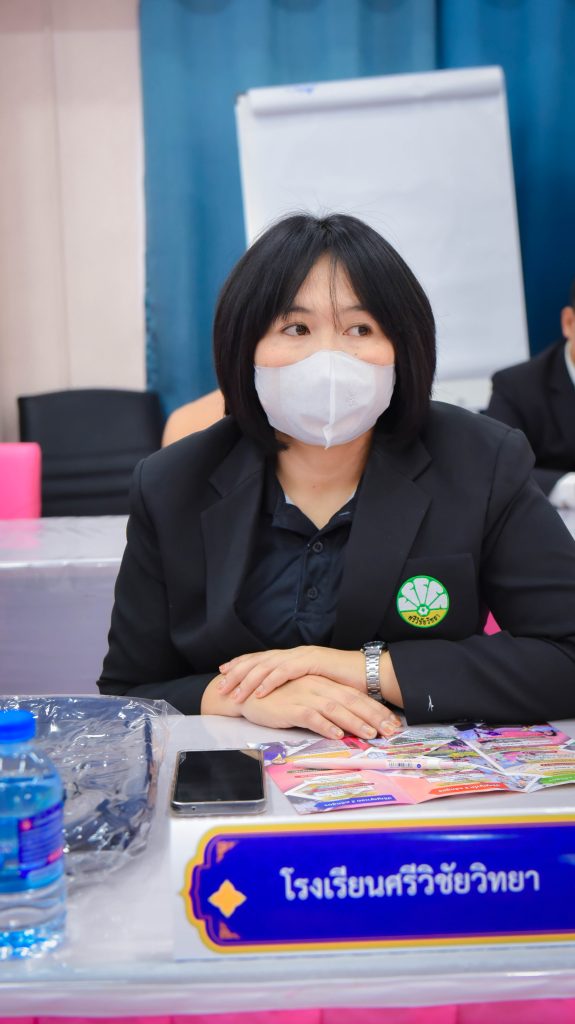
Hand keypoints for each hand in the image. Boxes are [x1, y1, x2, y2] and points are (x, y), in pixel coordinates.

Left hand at [218, 646, 363, 700]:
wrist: (370, 675)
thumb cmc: (346, 685)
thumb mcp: (314, 687)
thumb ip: (298, 688)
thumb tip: (282, 697)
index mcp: (294, 658)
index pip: (262, 659)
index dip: (242, 665)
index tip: (224, 672)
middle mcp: (295, 653)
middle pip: (259, 660)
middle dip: (237, 672)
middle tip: (220, 683)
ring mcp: (303, 656)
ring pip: (267, 665)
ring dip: (248, 679)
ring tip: (233, 691)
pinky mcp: (312, 662)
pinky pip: (285, 672)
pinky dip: (269, 682)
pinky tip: (257, 692)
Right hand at [238, 675, 399, 739]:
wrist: (247, 694)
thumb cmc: (278, 698)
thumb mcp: (306, 698)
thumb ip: (327, 706)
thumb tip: (350, 723)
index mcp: (323, 683)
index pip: (355, 695)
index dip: (375, 709)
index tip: (392, 723)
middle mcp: (317, 686)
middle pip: (351, 700)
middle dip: (373, 716)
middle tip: (391, 730)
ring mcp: (304, 694)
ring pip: (335, 708)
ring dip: (355, 722)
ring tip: (370, 734)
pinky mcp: (290, 706)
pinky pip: (311, 716)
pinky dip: (326, 725)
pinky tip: (338, 734)